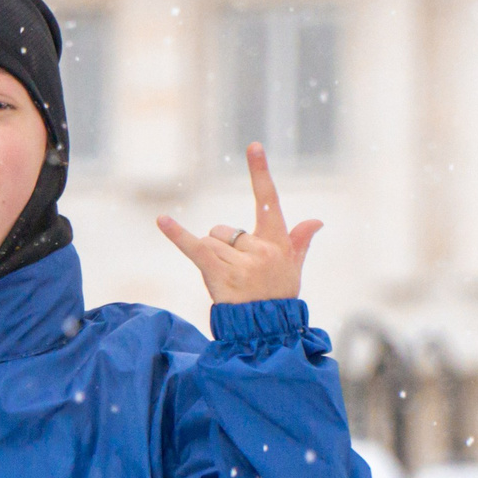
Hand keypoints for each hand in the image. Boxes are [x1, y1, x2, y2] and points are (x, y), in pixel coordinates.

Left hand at [157, 143, 323, 305]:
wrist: (266, 332)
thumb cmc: (277, 298)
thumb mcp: (292, 269)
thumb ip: (300, 242)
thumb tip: (316, 220)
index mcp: (277, 242)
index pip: (268, 200)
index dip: (260, 172)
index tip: (253, 146)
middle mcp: (261, 249)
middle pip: (225, 230)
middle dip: (222, 247)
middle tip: (236, 274)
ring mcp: (241, 262)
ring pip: (210, 241)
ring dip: (211, 259)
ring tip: (228, 283)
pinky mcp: (219, 273)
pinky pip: (194, 248)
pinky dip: (176, 234)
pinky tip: (161, 219)